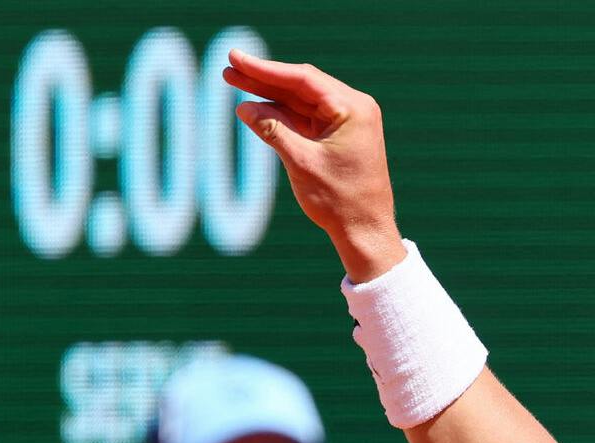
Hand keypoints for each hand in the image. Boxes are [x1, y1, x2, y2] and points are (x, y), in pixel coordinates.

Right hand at [221, 51, 406, 280]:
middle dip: (264, 78)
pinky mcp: (338, 136)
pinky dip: (280, 113)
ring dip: (268, 93)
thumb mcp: (300, 161)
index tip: (236, 58)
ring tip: (233, 80)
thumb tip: (244, 107)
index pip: (304, 79)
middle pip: (301, 85)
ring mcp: (347, 122)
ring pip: (300, 100)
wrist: (365, 232)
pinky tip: (253, 106)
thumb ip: (272, 130)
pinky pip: (305, 117)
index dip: (266, 69)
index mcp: (354, 109)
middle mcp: (354, 109)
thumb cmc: (339, 200)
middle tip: (229, 66)